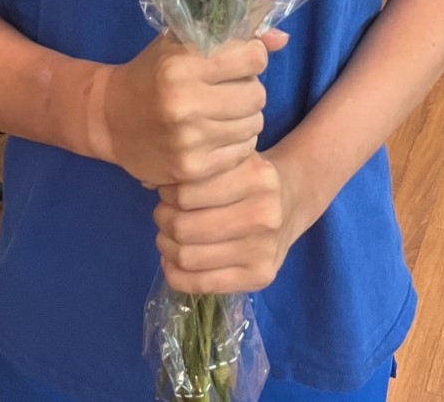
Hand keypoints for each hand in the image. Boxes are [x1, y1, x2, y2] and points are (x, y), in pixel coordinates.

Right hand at [93, 29, 288, 187]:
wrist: (109, 118)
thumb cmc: (153, 73)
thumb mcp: (184, 42)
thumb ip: (235, 36)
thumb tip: (283, 39)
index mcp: (181, 64)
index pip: (254, 57)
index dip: (251, 57)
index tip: (236, 61)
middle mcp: (183, 103)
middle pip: (258, 94)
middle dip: (248, 89)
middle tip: (226, 91)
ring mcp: (187, 139)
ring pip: (254, 124)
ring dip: (245, 117)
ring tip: (220, 112)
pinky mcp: (190, 168)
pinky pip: (243, 151)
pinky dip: (236, 142)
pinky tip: (215, 134)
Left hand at [154, 150, 306, 293]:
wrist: (293, 200)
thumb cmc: (249, 178)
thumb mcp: (230, 159)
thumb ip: (194, 169)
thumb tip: (149, 181)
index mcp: (257, 177)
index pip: (185, 192)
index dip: (166, 193)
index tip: (169, 192)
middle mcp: (265, 215)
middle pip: (183, 227)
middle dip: (163, 220)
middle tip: (165, 214)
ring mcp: (264, 250)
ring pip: (187, 257)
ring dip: (166, 246)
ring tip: (170, 236)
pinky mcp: (259, 277)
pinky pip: (197, 284)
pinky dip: (175, 273)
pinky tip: (176, 260)